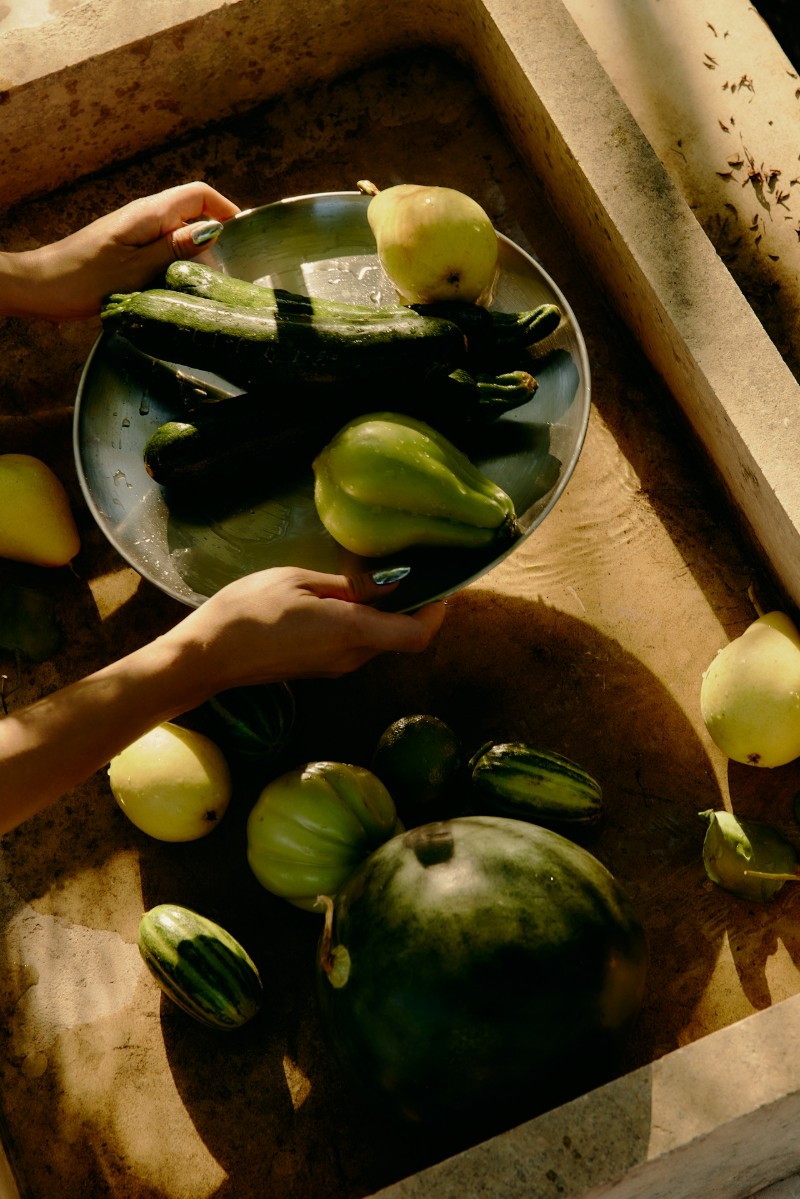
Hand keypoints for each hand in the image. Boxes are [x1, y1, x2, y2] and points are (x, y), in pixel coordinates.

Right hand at [0, 565, 443, 831]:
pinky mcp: (320, 668)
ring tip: (376, 576)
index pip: (418, 633)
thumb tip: (387, 582)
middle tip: (410, 567)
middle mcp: (351, 657)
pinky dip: (365, 622)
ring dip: (387, 613)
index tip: (438, 581)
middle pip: (403, 636)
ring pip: (380, 641)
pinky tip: (346, 595)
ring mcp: (336, 667)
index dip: (438, 610)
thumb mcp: (296, 580)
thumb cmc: (245, 611)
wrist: (206, 657)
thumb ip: (345, 584)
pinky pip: (358, 644)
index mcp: (351, 632)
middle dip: (414, 605)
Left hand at [1, 181, 239, 320]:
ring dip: (195, 254)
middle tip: (223, 274)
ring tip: (201, 284)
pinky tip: (176, 285)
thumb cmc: (83, 279)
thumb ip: (175, 249)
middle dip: (214, 238)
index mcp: (148, 213)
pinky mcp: (129, 247)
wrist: (41, 287)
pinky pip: (164, 247)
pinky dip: (177, 263)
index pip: (199, 194)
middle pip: (193, 213)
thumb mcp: (136, 269)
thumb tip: (212, 231)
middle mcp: (144, 216)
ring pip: (180, 233)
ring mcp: (136, 231)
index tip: (243, 238)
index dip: (226, 209)